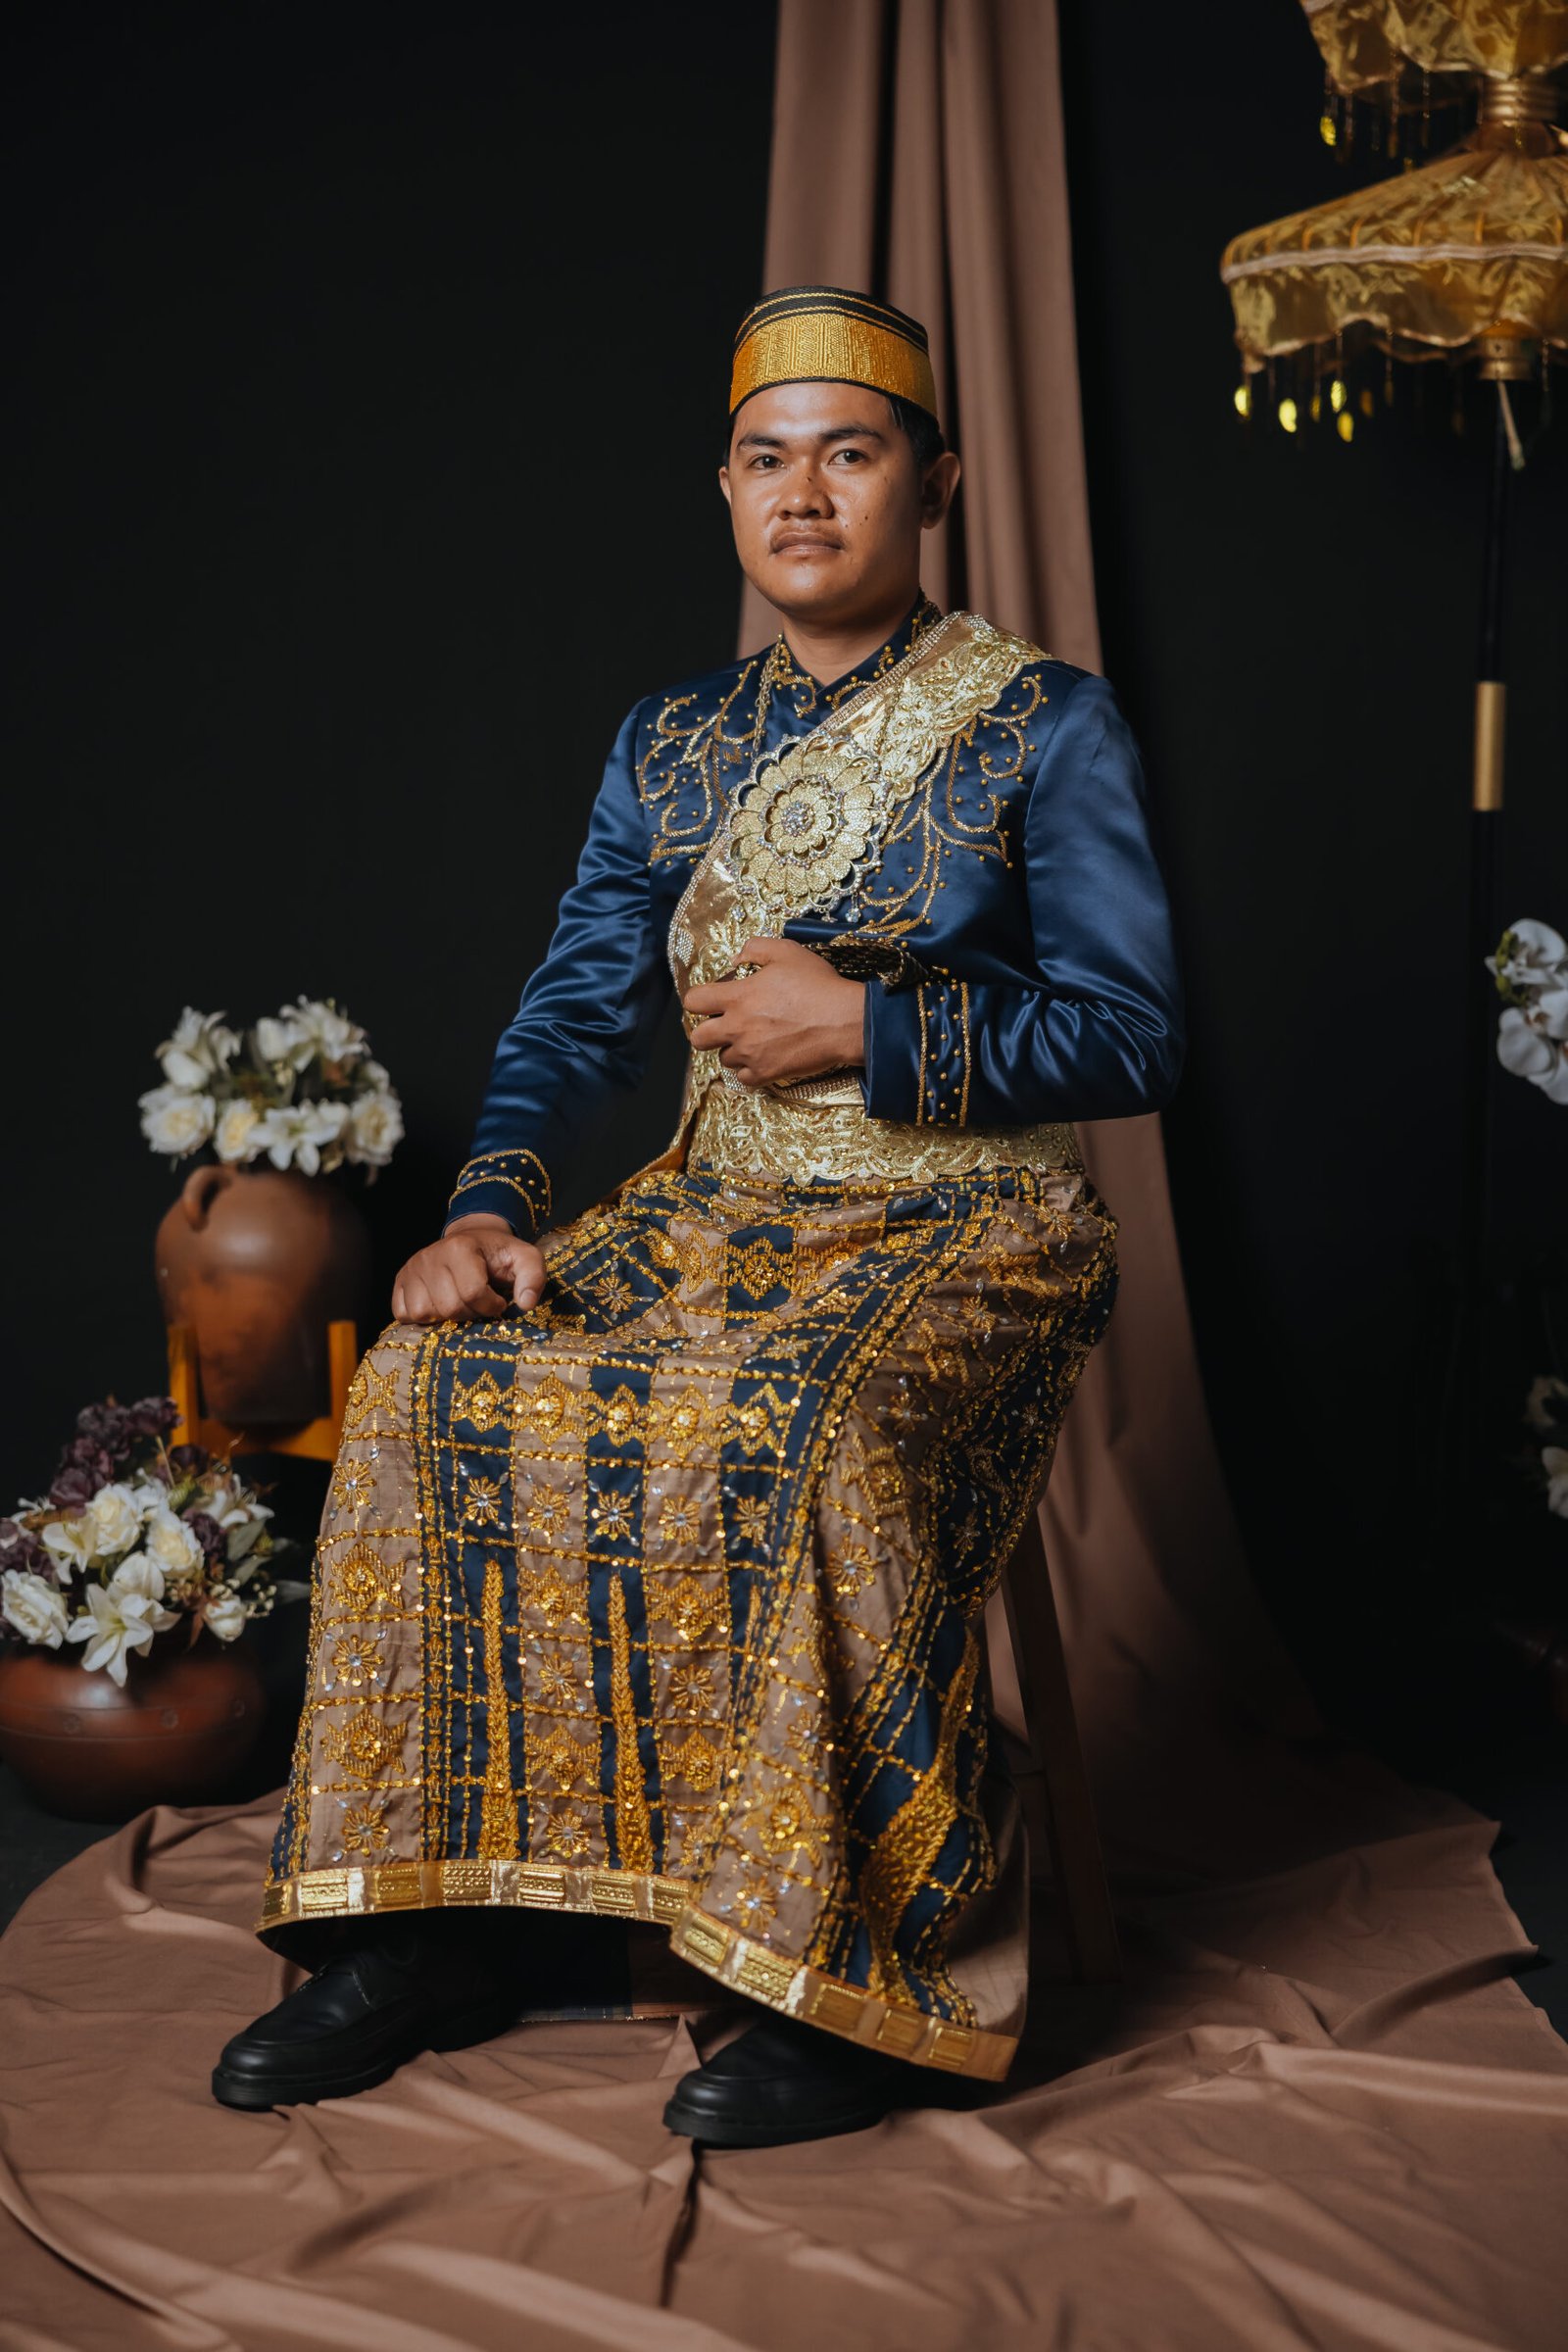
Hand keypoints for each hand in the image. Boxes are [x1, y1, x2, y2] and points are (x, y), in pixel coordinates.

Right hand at [392, 1214, 545, 1324]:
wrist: (472, 1239)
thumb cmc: (499, 1254)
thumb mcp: (525, 1258)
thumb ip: (533, 1277)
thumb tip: (525, 1304)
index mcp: (459, 1248)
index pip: (472, 1293)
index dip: (490, 1305)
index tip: (498, 1300)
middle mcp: (429, 1256)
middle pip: (449, 1307)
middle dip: (470, 1313)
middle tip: (479, 1303)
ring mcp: (410, 1269)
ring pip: (424, 1313)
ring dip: (446, 1317)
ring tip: (460, 1303)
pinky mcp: (399, 1281)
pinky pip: (403, 1314)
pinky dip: (422, 1317)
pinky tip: (439, 1306)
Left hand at [681, 935, 864, 1088]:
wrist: (844, 1020)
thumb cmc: (818, 985)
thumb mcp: (787, 952)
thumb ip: (754, 949)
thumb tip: (736, 960)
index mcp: (737, 997)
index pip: (694, 1001)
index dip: (699, 1000)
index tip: (711, 1001)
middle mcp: (737, 1027)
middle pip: (698, 1039)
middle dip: (707, 1031)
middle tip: (726, 1025)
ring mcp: (750, 1053)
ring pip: (724, 1058)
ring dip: (733, 1050)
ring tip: (753, 1040)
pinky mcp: (766, 1073)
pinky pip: (743, 1078)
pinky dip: (749, 1070)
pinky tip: (763, 1057)